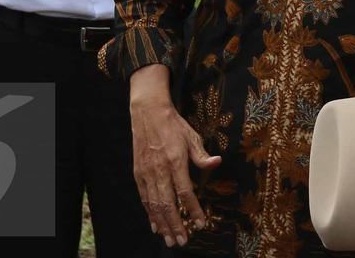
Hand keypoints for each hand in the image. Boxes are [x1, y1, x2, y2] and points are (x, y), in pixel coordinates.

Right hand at [129, 71, 220, 247]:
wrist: (147, 113)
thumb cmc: (173, 125)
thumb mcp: (192, 136)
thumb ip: (202, 155)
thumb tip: (216, 163)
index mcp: (176, 161)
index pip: (185, 192)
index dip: (194, 210)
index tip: (201, 223)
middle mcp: (159, 170)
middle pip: (168, 204)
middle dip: (176, 225)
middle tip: (182, 242)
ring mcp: (147, 173)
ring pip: (154, 205)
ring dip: (162, 224)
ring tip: (170, 240)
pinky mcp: (138, 173)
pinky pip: (144, 198)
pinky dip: (150, 213)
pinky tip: (155, 225)